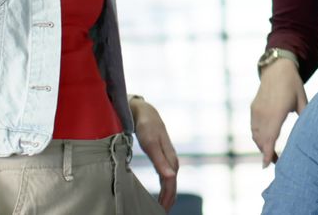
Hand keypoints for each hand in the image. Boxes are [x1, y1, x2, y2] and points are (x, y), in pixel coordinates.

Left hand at [131, 97, 177, 211]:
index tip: (161, 210)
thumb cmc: (147, 127)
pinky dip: (165, 187)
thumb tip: (170, 178)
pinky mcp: (163, 157)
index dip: (167, 198)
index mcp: (170, 159)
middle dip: (169, 200)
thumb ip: (160, 161)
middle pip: (172, 185)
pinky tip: (162, 192)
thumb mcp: (151, 143)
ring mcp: (168, 159)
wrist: (145, 112)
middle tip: (161, 212)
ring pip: (170, 182)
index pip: (170, 184)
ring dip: (168, 195)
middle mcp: (172, 160)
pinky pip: (167, 176)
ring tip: (163, 207)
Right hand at [250, 58, 306, 166]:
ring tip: (271, 153)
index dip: (267, 153)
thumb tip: (311, 131)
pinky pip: (253, 128)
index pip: (270, 138)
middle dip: (266, 153)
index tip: (266, 165)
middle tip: (276, 162)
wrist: (276, 68)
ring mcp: (256, 111)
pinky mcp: (253, 108)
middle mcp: (263, 114)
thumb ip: (305, 117)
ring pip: (256, 135)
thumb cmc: (292, 84)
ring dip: (262, 146)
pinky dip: (258, 137)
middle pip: (261, 140)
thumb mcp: (302, 100)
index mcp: (277, 112)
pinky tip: (265, 140)